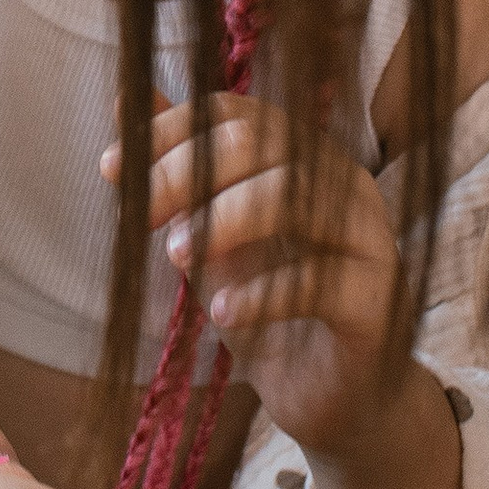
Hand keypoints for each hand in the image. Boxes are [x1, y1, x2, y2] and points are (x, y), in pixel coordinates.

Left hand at [116, 95, 406, 462]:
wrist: (324, 392)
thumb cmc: (266, 300)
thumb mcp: (207, 229)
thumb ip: (177, 166)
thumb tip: (123, 97)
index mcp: (302, 155)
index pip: (234, 112)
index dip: (168, 131)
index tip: (112, 169)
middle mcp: (341, 181)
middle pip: (260, 144)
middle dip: (185, 174)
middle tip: (145, 219)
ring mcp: (367, 237)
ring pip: (292, 197)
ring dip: (222, 220)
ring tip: (177, 257)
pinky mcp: (376, 299)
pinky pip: (319, 282)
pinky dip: (261, 293)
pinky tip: (222, 312)